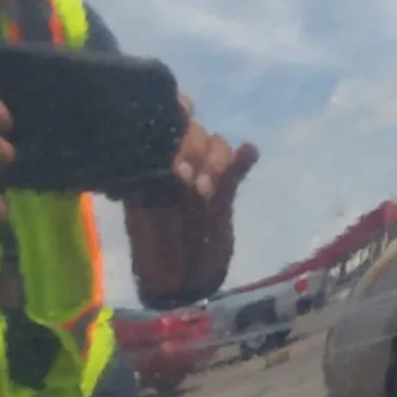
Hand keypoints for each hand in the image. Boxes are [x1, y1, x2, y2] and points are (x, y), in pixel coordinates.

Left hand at [129, 98, 258, 305]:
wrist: (180, 282)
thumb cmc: (155, 255)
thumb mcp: (146, 220)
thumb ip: (156, 189)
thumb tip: (165, 163)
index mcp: (149, 164)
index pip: (161, 123)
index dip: (172, 114)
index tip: (176, 121)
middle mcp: (176, 161)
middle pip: (192, 131)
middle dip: (192, 149)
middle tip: (184, 176)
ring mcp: (202, 174)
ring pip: (215, 145)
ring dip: (215, 160)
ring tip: (207, 189)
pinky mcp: (225, 189)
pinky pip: (237, 164)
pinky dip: (244, 156)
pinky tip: (250, 153)